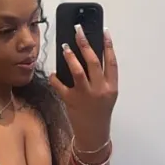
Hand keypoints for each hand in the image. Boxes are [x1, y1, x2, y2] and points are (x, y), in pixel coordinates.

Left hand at [50, 28, 117, 148]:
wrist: (94, 133)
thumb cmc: (100, 111)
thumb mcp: (108, 94)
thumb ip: (102, 77)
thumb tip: (89, 54)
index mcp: (112, 87)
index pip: (112, 62)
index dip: (108, 46)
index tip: (104, 31)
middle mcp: (99, 90)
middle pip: (93, 62)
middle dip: (85, 44)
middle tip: (78, 31)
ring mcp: (85, 96)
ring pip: (78, 71)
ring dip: (70, 57)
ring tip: (65, 46)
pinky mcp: (71, 101)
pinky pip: (60, 86)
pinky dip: (55, 78)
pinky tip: (53, 73)